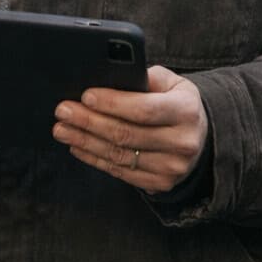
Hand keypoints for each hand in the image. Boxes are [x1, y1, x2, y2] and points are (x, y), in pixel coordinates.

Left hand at [52, 66, 207, 192]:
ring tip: (63, 129)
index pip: (143, 109)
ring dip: (85, 142)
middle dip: (89, 122)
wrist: (199, 136)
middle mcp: (182, 142)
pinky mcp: (161, 183)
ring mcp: (172, 167)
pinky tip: (78, 147)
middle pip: (126, 134)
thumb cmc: (176, 102)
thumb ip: (144, 78)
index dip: (112, 104)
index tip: (85, 96)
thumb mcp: (171, 82)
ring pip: (119, 155)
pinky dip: (95, 159)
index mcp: (186, 111)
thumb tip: (107, 79)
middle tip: (63, 111)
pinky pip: (120, 172)